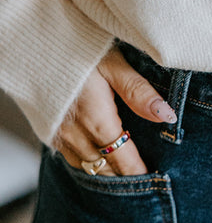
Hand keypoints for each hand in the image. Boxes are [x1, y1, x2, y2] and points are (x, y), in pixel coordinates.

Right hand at [51, 45, 177, 175]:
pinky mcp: (46, 128)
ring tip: (125, 175)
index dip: (139, 173)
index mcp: (96, 120)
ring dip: (105, 172)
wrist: (32, 40)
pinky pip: (70, 156)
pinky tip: (98, 157)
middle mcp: (75, 134)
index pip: (123, 160)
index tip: (156, 180)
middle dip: (124, 177)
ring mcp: (58, 134)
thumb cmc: (78, 47)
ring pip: (86, 166)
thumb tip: (167, 116)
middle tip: (146, 182)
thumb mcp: (114, 63)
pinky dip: (87, 161)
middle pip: (104, 169)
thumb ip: (139, 92)